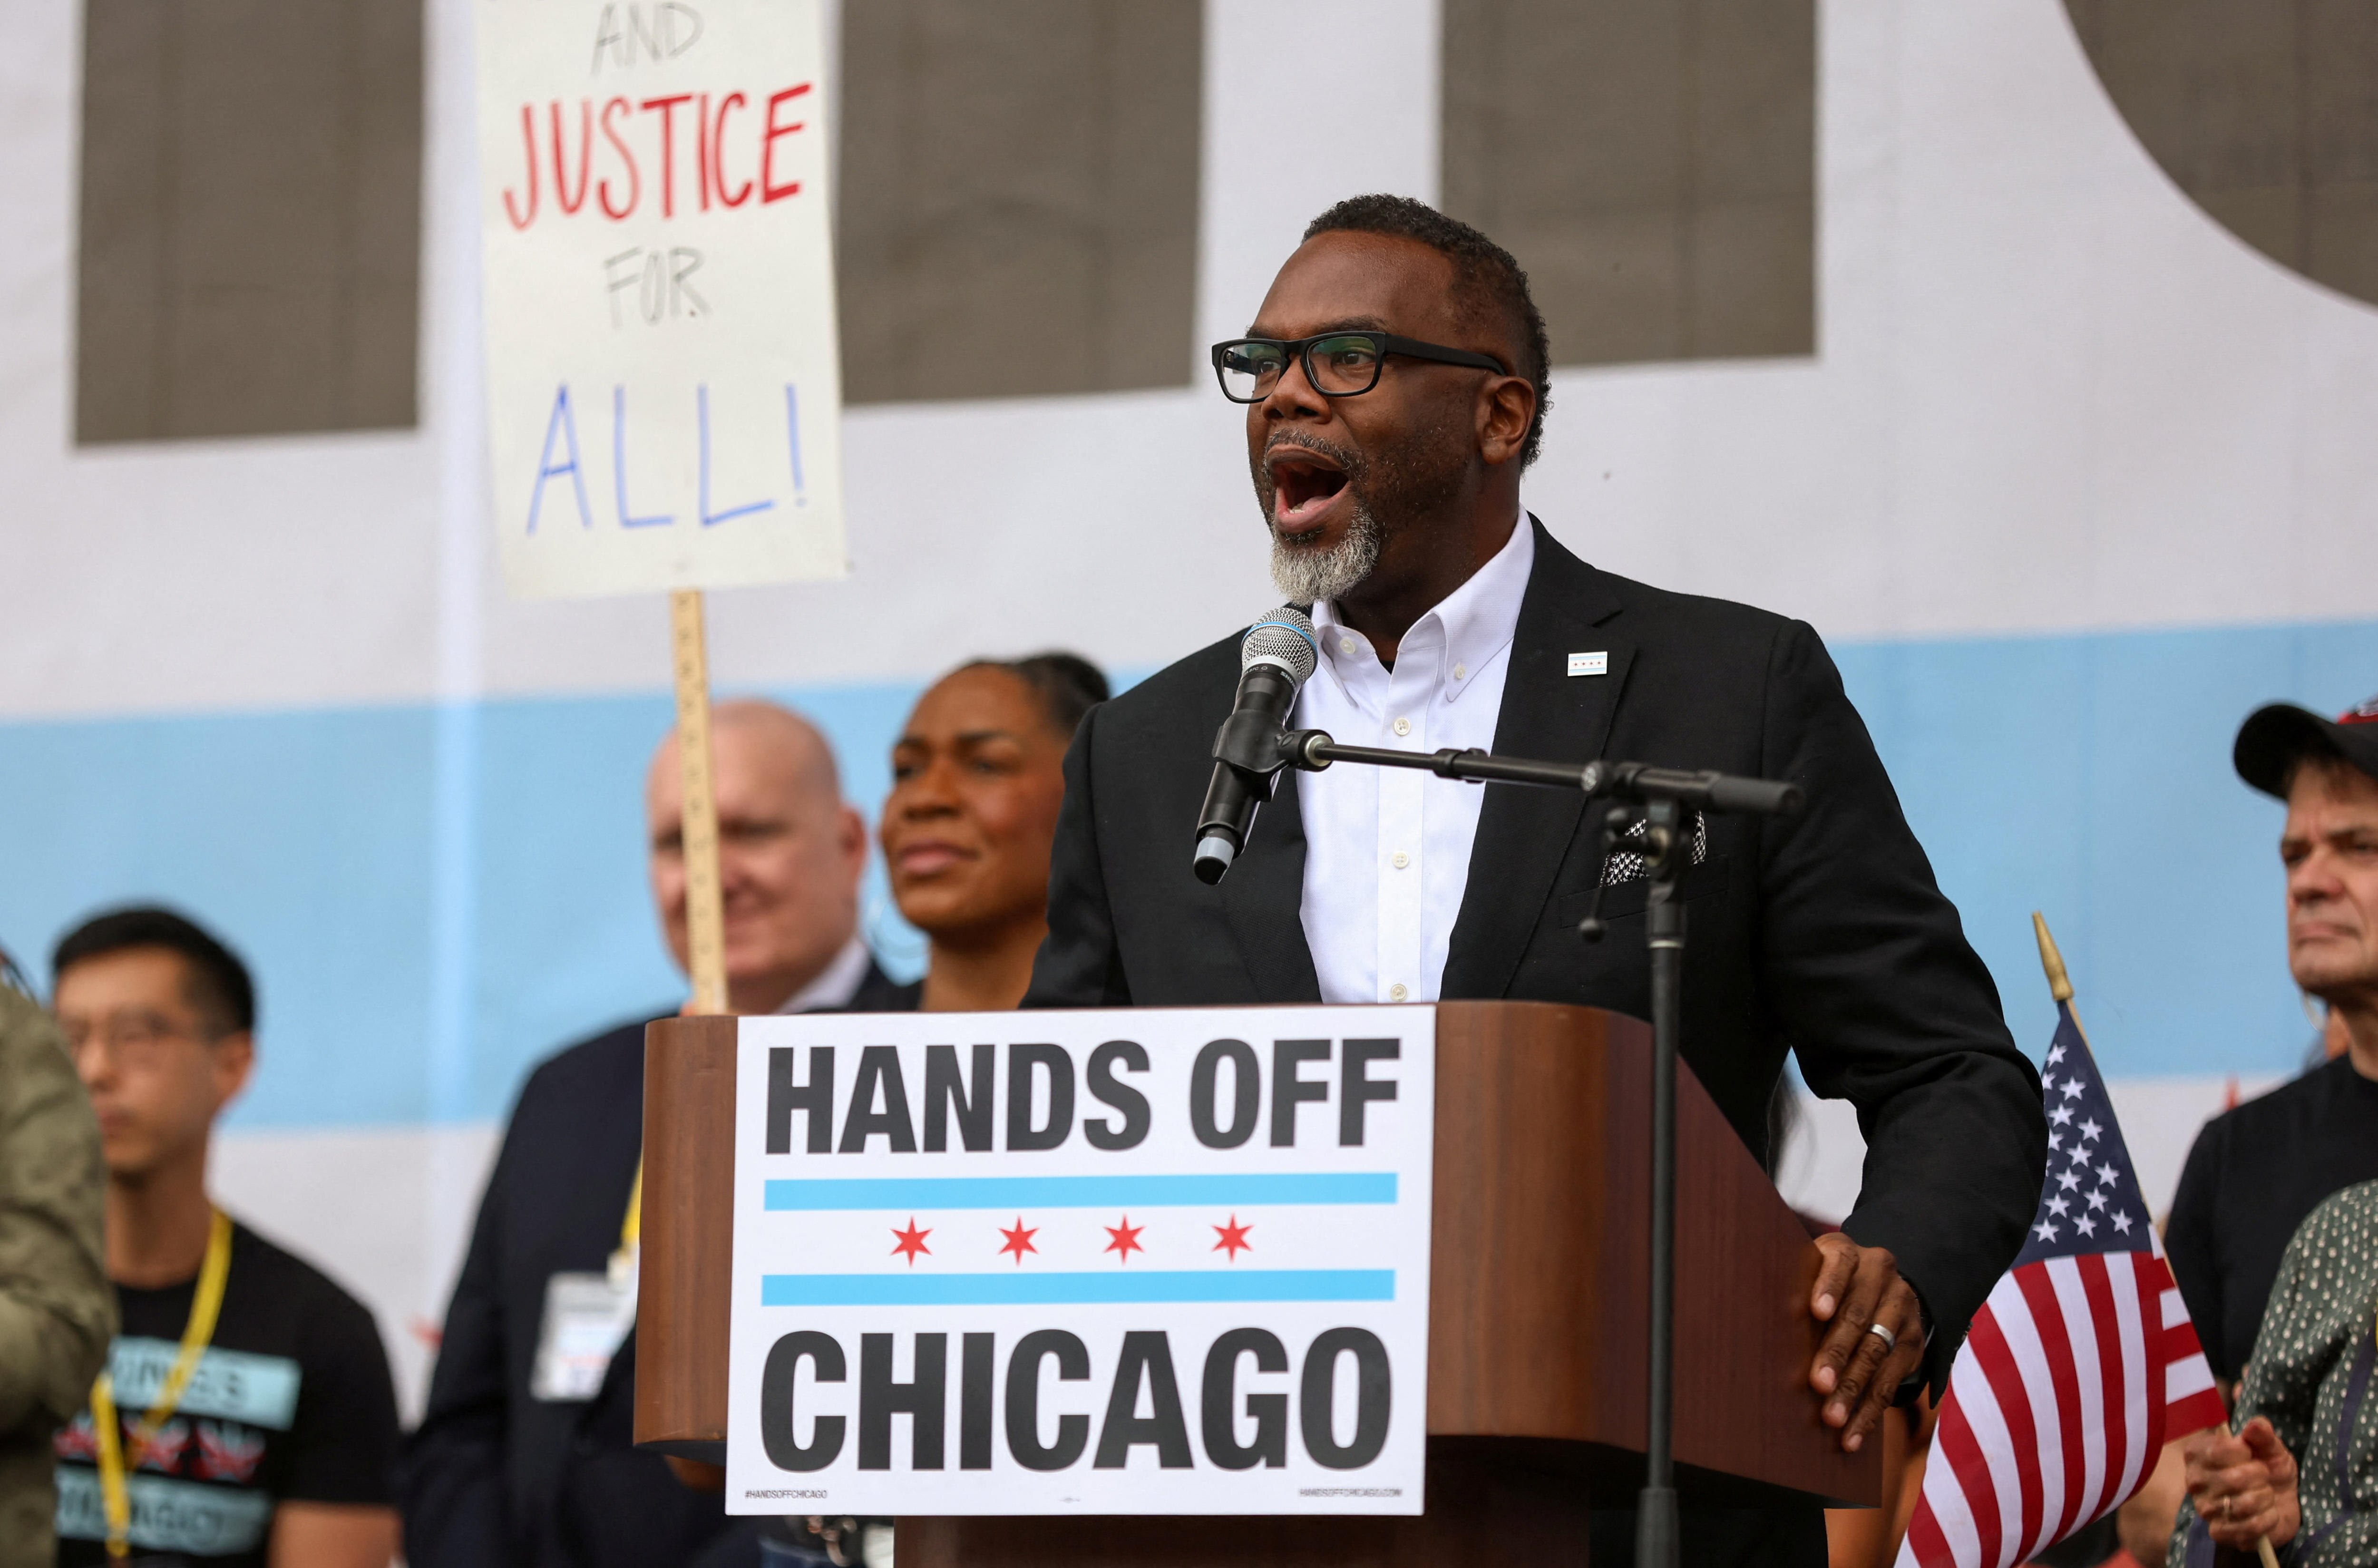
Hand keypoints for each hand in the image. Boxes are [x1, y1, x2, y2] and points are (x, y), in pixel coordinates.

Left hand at [1806, 1232, 1924, 1452]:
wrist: (1878, 1284)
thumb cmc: (1819, 1283)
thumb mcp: (1807, 1271)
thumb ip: (1789, 1286)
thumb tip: (1748, 1322)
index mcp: (1848, 1253)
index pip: (1840, 1266)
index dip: (1829, 1288)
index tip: (1816, 1312)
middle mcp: (1881, 1276)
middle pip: (1858, 1317)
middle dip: (1837, 1353)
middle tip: (1817, 1383)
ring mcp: (1901, 1309)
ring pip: (1877, 1353)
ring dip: (1853, 1390)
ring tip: (1832, 1418)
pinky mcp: (1914, 1343)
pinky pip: (1892, 1382)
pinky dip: (1870, 1411)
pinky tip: (1852, 1434)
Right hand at [2183, 1417, 2298, 1548]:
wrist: (2281, 1502)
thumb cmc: (2269, 1468)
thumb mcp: (2270, 1448)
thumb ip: (2263, 1434)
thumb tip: (2256, 1425)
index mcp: (2198, 1453)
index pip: (2219, 1450)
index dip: (2246, 1453)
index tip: (2251, 1454)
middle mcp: (2194, 1480)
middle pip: (2234, 1479)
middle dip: (2261, 1478)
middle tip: (2263, 1477)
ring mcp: (2204, 1509)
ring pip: (2243, 1505)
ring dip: (2266, 1500)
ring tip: (2265, 1496)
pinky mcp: (2218, 1532)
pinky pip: (2248, 1527)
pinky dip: (2267, 1520)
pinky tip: (2266, 1514)